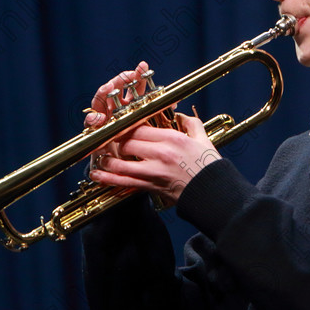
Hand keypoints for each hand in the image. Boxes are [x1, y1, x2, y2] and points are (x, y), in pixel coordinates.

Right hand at [84, 61, 150, 166]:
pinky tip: (98, 118)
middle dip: (119, 80)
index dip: (138, 76)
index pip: (134, 87)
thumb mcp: (151, 132)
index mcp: (131, 106)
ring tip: (108, 89)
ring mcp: (104, 118)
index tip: (143, 66)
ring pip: (101, 101)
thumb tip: (175, 105)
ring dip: (103, 94)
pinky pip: (91, 121)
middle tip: (125, 76)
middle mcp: (116, 109)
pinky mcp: (94, 131)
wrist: (125, 170)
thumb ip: (158, 118)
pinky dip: (93, 118)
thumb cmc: (139, 150)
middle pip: (115, 89)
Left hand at [88, 113, 221, 206]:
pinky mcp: (150, 186)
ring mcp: (153, 171)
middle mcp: (160, 153)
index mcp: (172, 139)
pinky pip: (124, 181)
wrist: (212, 194)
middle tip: (112, 141)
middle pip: (128, 142)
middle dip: (117, 141)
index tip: (123, 127)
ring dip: (107, 159)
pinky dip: (108, 178)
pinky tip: (97, 174)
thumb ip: (190, 123)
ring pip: (121, 162)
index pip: (140, 127)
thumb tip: (179, 115)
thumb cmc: (209, 167)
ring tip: (101, 157)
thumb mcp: (203, 139)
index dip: (127, 127)